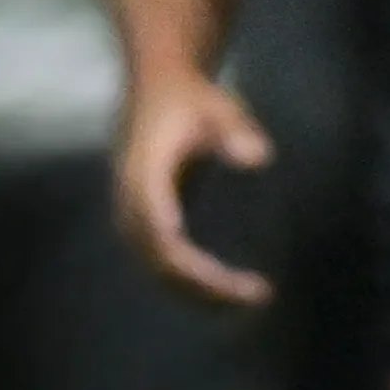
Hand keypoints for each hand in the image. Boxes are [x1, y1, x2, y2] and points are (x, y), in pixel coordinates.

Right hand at [113, 64, 275, 308]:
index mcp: (144, 177)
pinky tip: (231, 294)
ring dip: (202, 293)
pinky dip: (195, 284)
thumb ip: (237, 131)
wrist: (157, 90)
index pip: (159, 229)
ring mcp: (134, 219)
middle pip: (161, 262)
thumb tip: (258, 158)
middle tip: (257, 295)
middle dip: (205, 287)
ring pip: (160, 272)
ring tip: (252, 300)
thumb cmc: (191, 101)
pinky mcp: (144, 226)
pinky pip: (163, 266)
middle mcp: (131, 204)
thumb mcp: (220, 108)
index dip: (184, 260)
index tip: (220, 280)